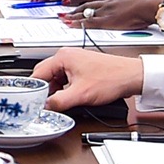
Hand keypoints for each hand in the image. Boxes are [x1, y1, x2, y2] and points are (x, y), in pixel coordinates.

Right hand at [31, 47, 145, 109]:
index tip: (33, 102)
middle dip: (46, 91)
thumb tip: (45, 107)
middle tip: (47, 105)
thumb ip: (59, 102)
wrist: (130, 77)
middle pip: (46, 76)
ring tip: (62, 102)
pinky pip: (66, 79)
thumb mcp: (80, 95)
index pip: (38, 74)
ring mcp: (75, 61)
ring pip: (56, 78)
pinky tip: (70, 98)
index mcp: (62, 57)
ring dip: (57, 91)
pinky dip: (65, 89)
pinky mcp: (82, 68)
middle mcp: (67, 56)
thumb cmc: (111, 78)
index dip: (34, 90)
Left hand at [63, 0, 162, 32]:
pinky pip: (89, 22)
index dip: (87, 6)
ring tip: (63, 18)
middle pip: (87, 6)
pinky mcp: (107, 20)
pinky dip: (78, 23)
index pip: (97, 2)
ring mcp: (106, 11)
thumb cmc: (149, 4)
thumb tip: (129, 13)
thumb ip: (129, 7)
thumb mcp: (136, 2)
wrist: (151, 3)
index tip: (79, 8)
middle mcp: (108, 3)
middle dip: (75, 10)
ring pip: (85, 13)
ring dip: (73, 16)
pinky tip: (70, 24)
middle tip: (65, 13)